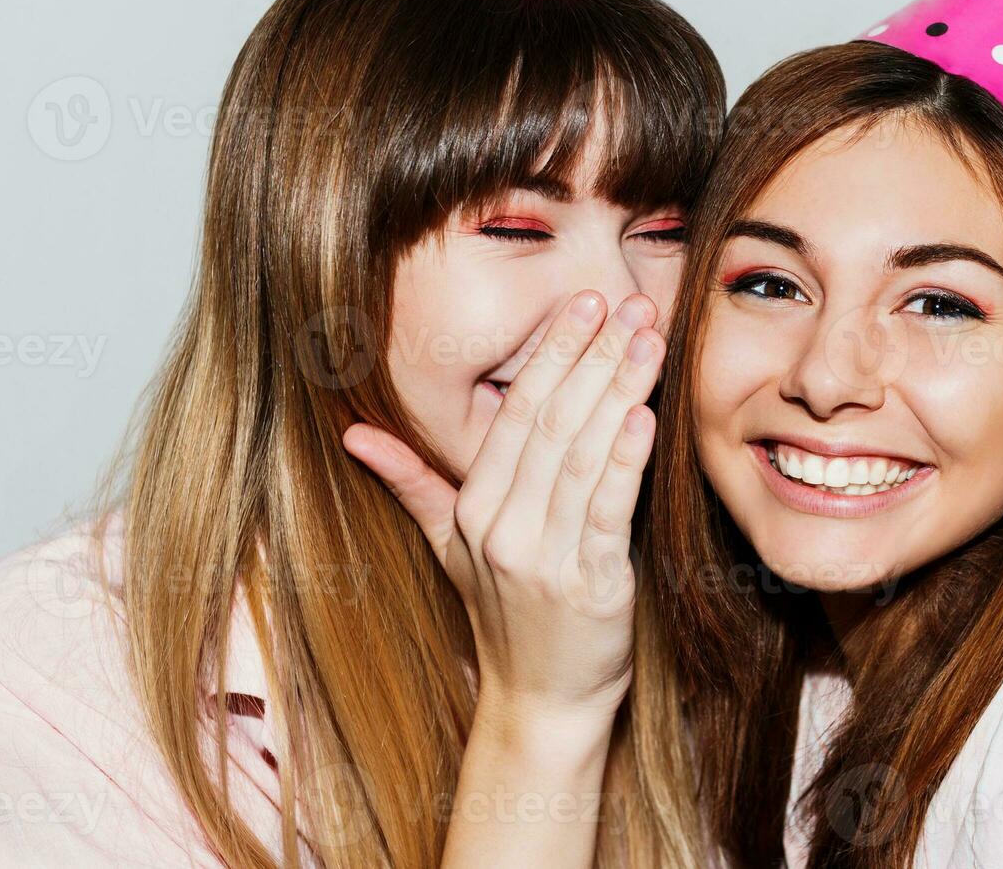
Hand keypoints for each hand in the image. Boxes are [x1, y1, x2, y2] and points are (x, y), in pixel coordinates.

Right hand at [343, 291, 662, 723]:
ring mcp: (544, 558)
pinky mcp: (591, 586)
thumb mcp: (450, 547)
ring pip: (582, 456)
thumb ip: (412, 483)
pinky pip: (606, 512)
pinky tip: (646, 417)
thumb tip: (353, 433)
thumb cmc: (506, 614)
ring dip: (620, 390)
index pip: (514, 414)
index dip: (551, 354)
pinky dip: (626, 463)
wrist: (543, 701)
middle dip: (592, 355)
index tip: (584, 304)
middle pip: (551, 422)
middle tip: (629, 301)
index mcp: (474, 509)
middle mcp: (502, 529)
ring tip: (650, 339)